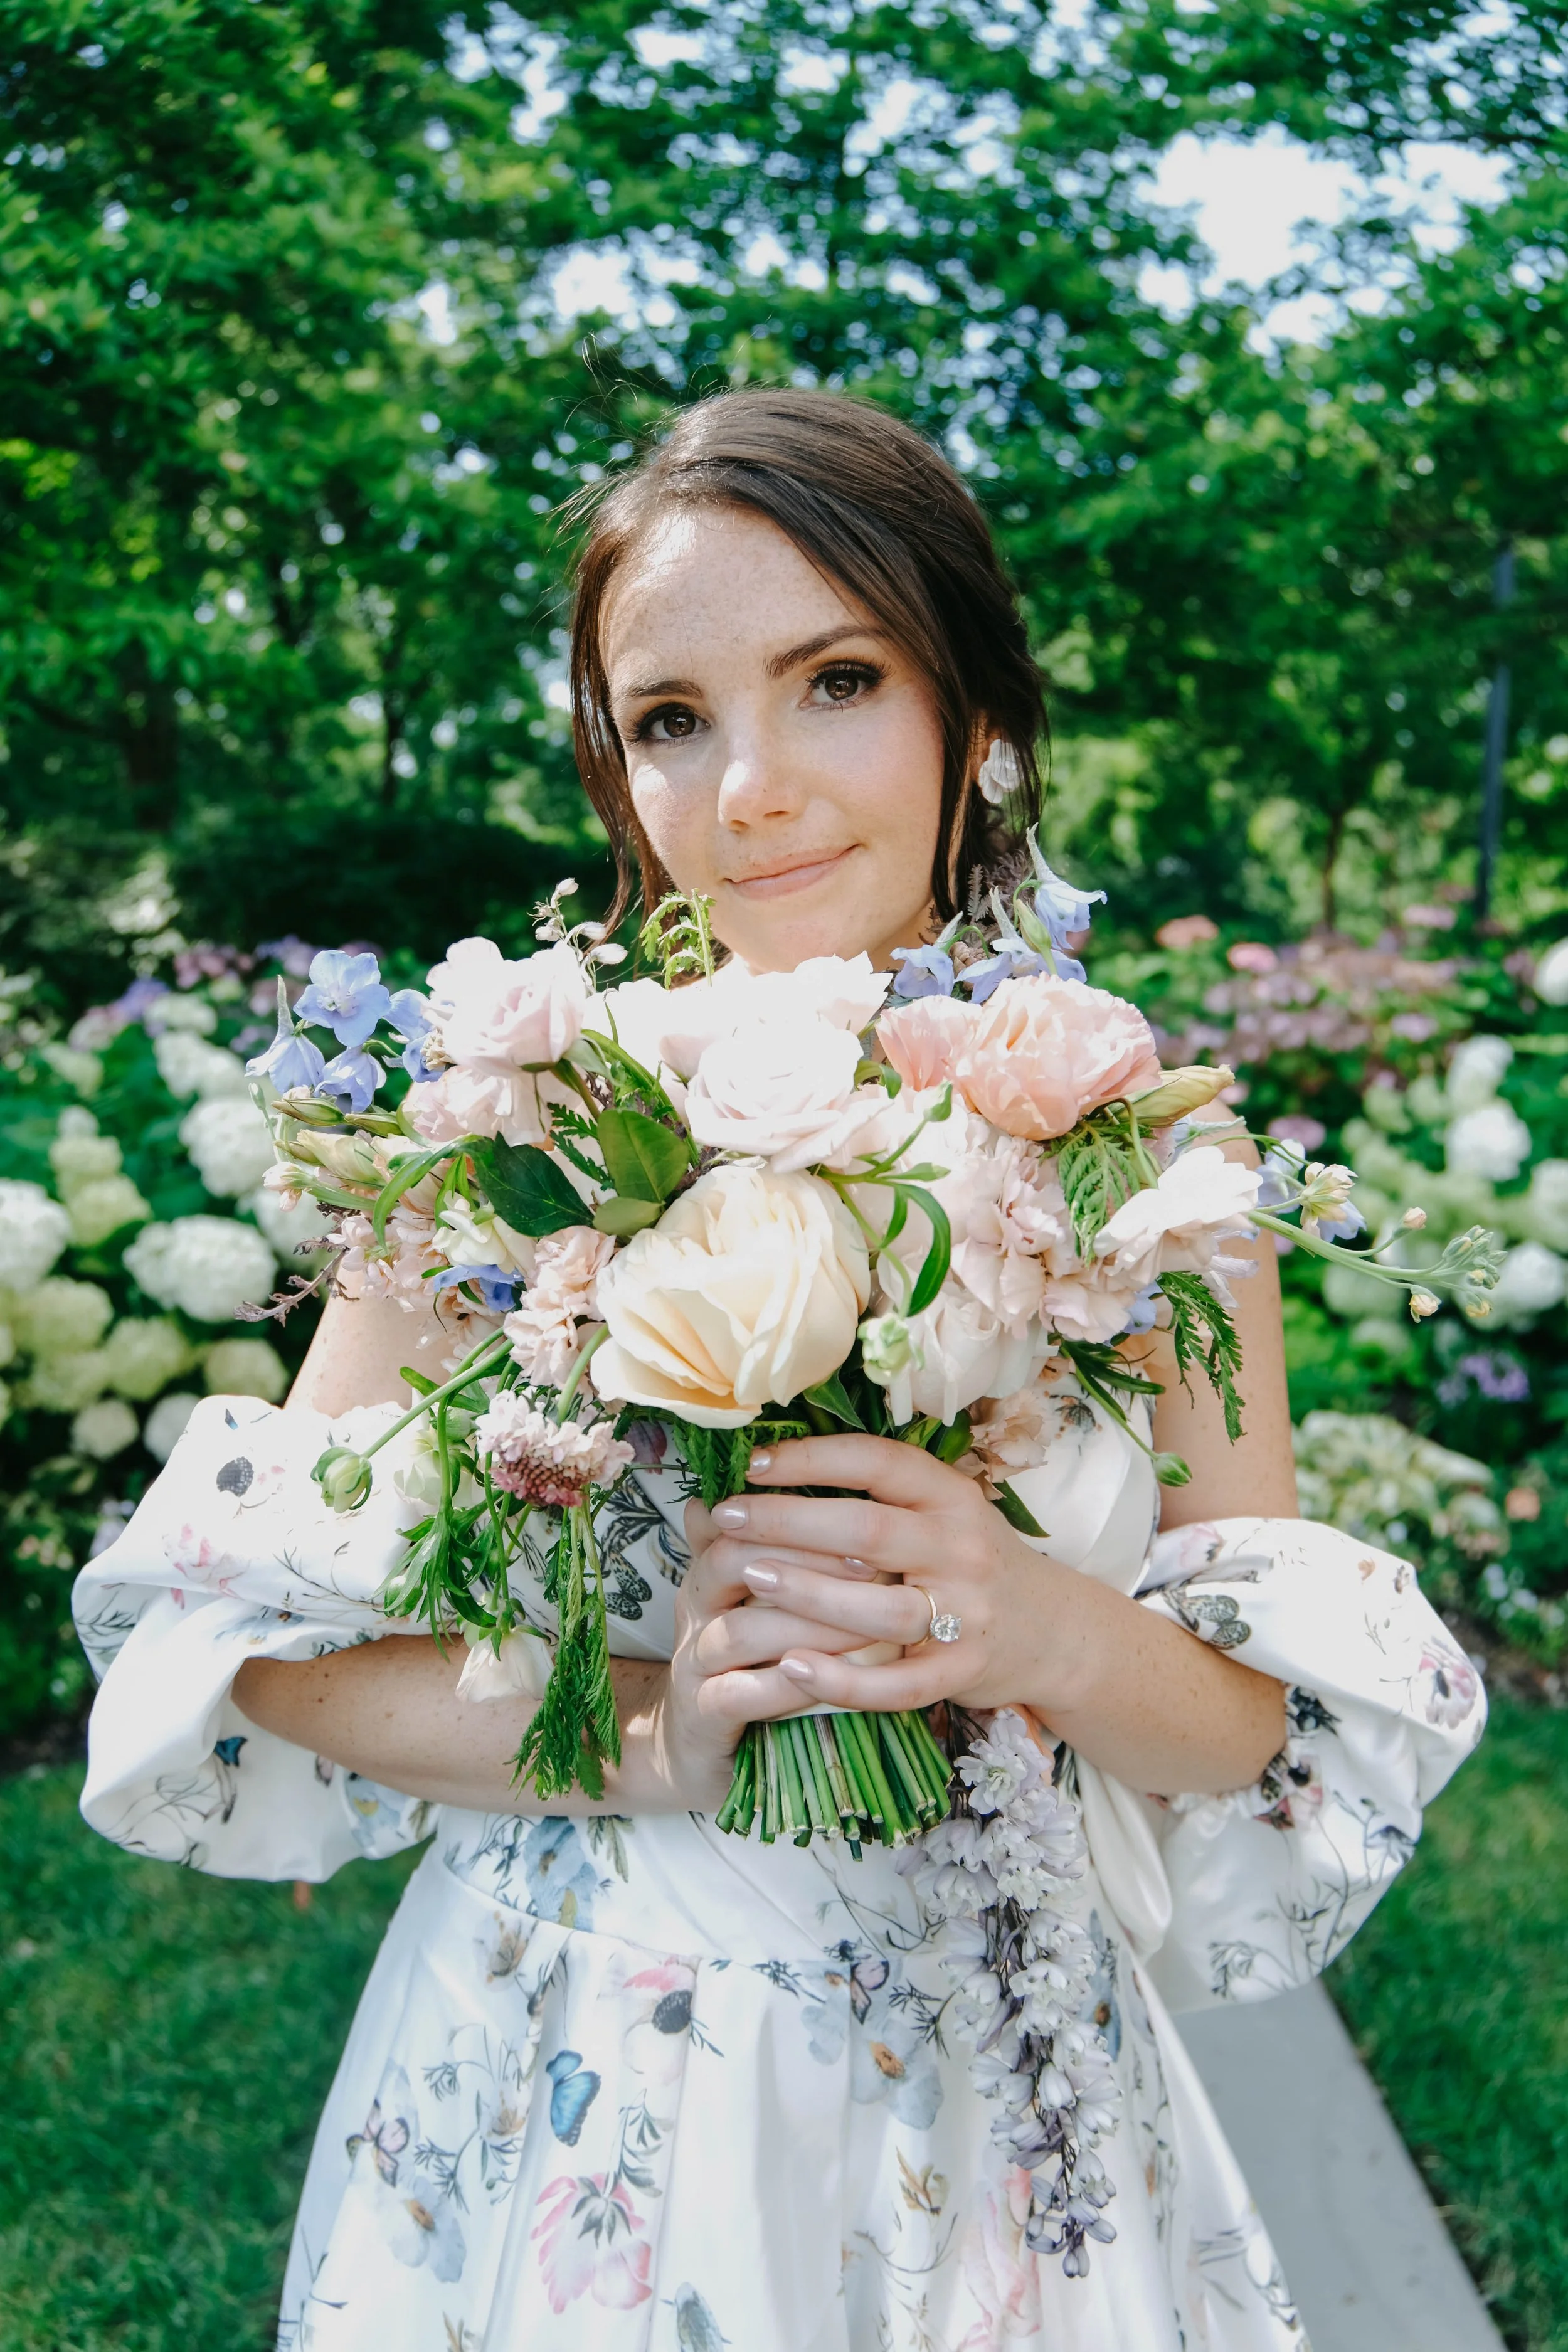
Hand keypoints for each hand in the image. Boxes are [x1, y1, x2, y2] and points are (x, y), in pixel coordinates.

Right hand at [659, 1492, 888, 1807]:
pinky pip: (739, 1694)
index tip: (869, 1518)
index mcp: (711, 1568)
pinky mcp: (700, 1715)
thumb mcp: (766, 1604)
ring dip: (809, 1626)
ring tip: (869, 1628)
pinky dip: (787, 1686)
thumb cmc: (747, 1663)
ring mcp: (693, 1661)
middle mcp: (695, 1607)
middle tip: (873, 1568)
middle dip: (806, 1561)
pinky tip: (833, 1681)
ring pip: (741, 1631)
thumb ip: (795, 1561)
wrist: (690, 1748)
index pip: (745, 1521)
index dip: (802, 1518)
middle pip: (733, 1562)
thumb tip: (849, 1501)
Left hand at [699, 1433, 1088, 1717]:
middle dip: (790, 1521)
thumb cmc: (969, 1562)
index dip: (813, 1459)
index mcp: (953, 1497)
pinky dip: (843, 1680)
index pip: (879, 1463)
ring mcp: (966, 1613)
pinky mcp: (961, 1673)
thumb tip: (772, 1469)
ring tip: (749, 1578)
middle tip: (729, 1518)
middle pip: (868, 1530)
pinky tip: (792, 1666)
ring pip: (879, 1607)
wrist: (1051, 1631)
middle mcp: (963, 1548)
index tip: (755, 1463)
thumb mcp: (941, 1513)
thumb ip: (876, 1496)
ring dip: (809, 1592)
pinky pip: (896, 1684)